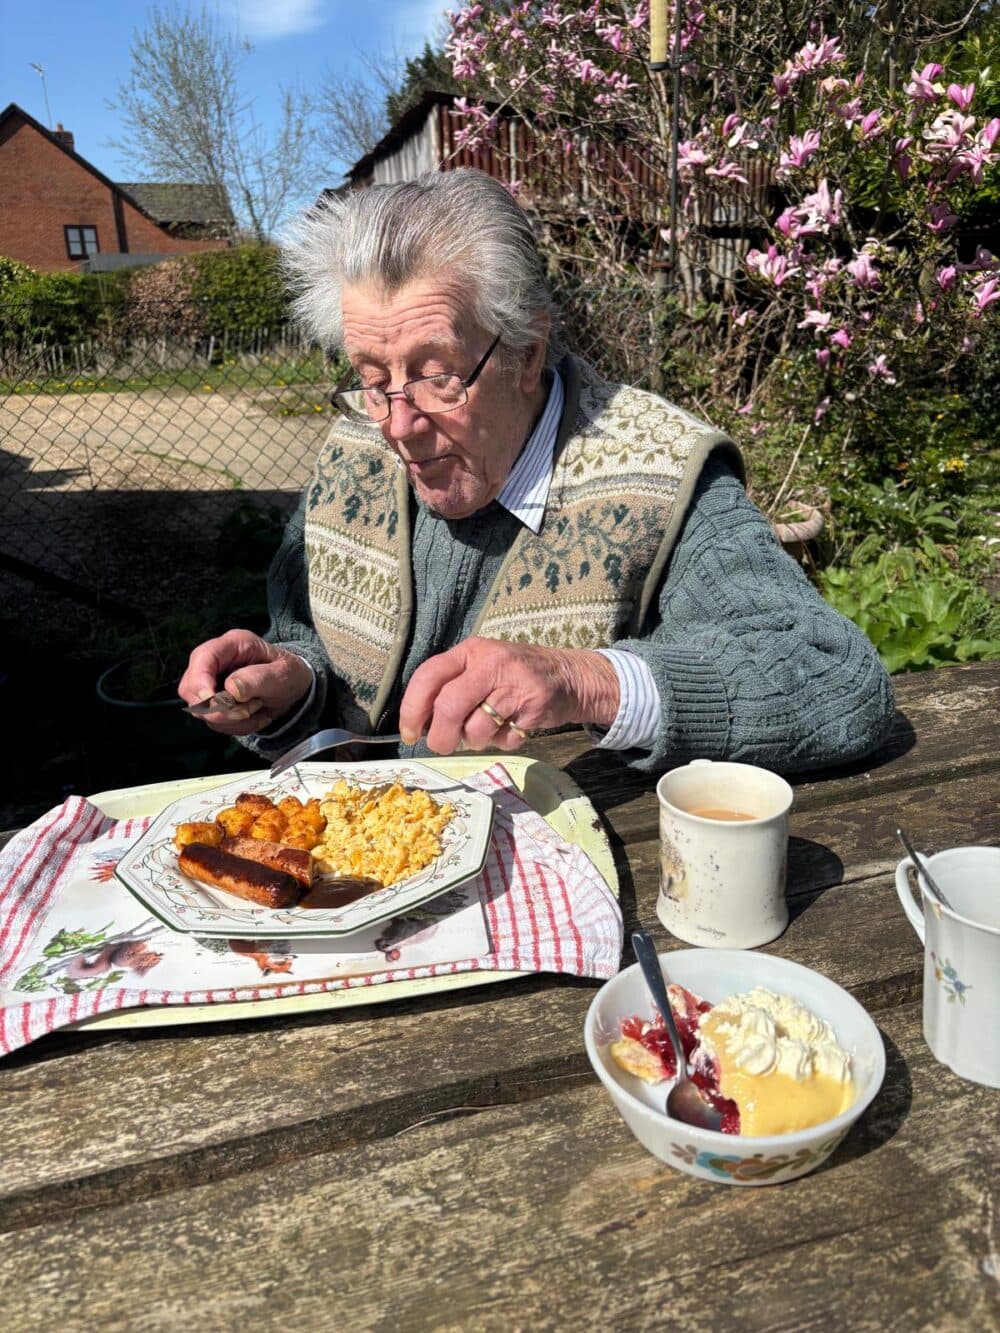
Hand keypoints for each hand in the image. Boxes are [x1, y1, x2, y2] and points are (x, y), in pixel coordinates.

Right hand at [178, 629, 312, 735]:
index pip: (202, 657)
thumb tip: (231, 689)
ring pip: (200, 710)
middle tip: (250, 711)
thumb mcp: (283, 674)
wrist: (292, 689)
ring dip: (231, 719)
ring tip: (258, 709)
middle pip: (191, 688)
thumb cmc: (288, 674)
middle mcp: (216, 662)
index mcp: (233, 644)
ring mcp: (211, 682)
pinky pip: (212, 722)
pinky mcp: (212, 702)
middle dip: (219, 708)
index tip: (212, 701)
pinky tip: (254, 717)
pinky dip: (234, 726)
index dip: (201, 681)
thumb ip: (258, 679)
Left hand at [399, 637, 619, 754]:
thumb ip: (451, 687)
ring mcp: (513, 685)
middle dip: (440, 736)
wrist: (568, 676)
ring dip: (476, 741)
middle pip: (449, 707)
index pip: (429, 676)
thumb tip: (420, 725)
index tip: (410, 732)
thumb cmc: (513, 674)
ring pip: (476, 729)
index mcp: (470, 651)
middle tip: (442, 745)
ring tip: (488, 729)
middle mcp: (490, 663)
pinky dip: (503, 742)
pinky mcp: (533, 707)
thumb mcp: (480, 666)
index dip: (412, 708)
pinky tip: (512, 726)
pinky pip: (504, 739)